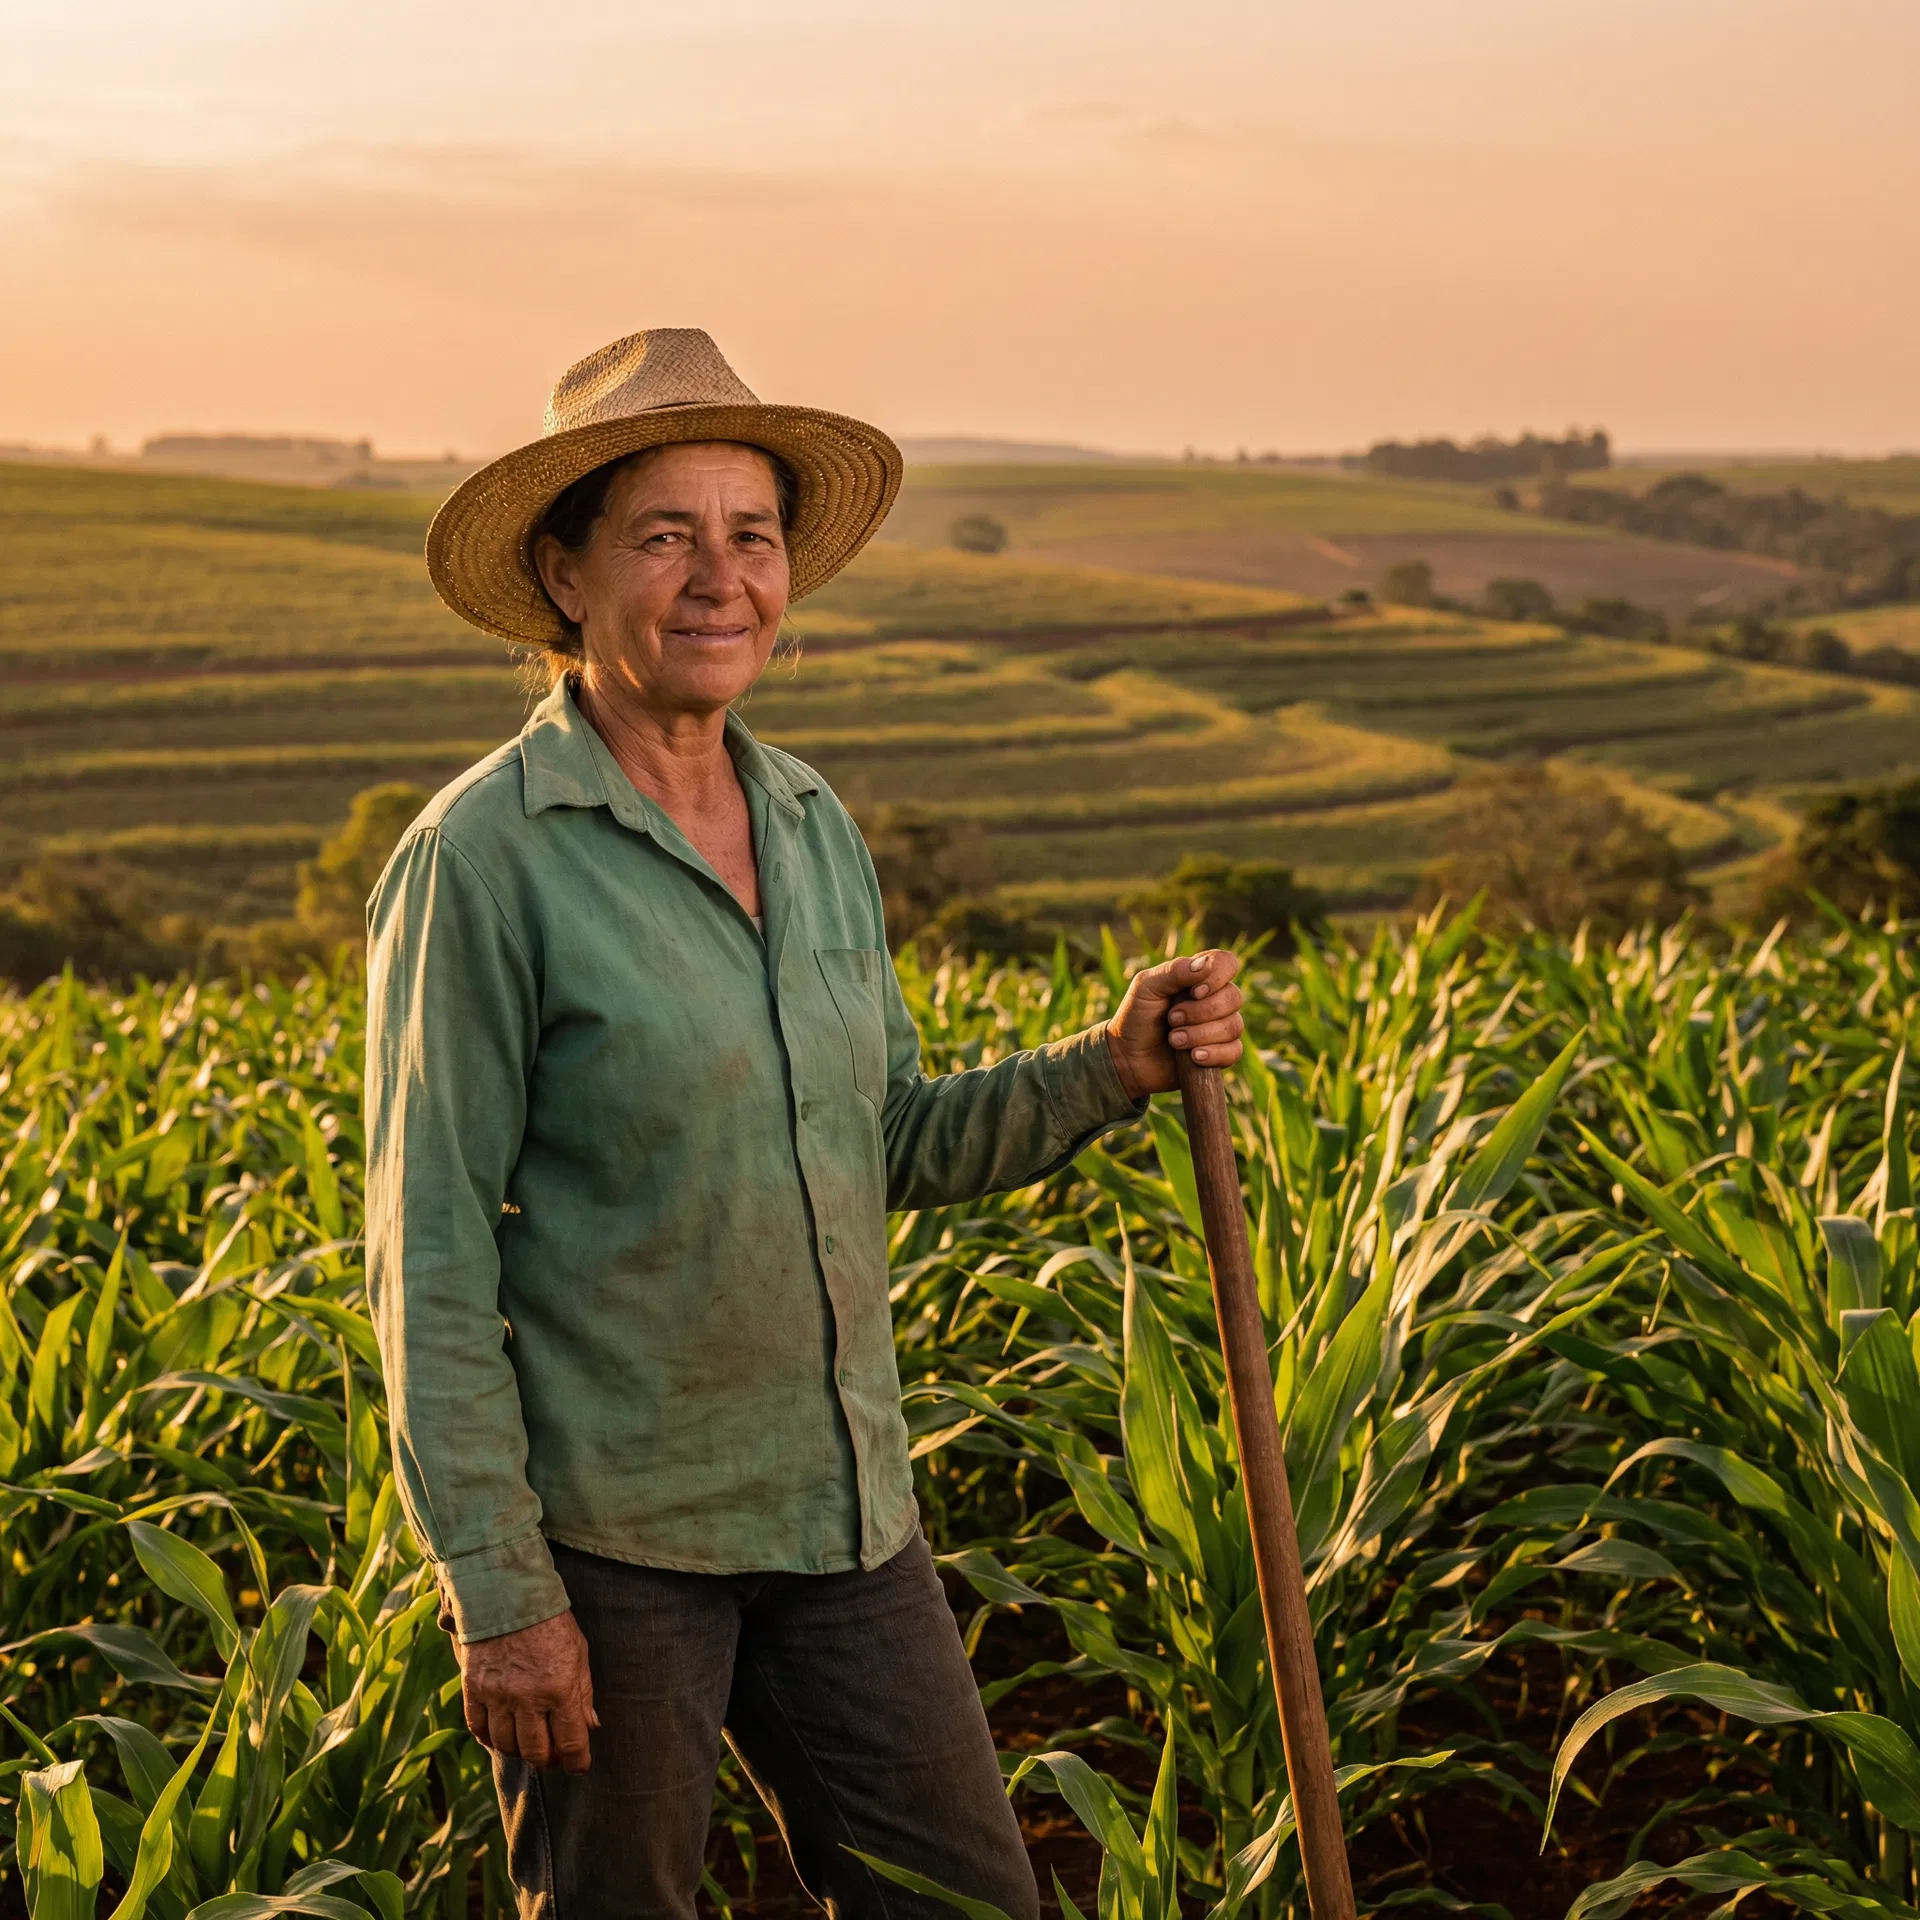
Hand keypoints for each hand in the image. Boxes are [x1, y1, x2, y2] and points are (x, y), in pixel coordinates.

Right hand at [457, 1608, 598, 1772]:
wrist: (508, 1594)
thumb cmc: (551, 1622)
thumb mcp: (578, 1652)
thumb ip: (583, 1693)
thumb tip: (591, 1726)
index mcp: (560, 1687)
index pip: (571, 1743)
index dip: (577, 1762)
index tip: (579, 1766)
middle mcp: (528, 1697)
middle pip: (536, 1752)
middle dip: (549, 1760)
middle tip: (554, 1755)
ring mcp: (498, 1695)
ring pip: (507, 1746)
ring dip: (520, 1751)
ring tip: (529, 1742)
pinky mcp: (473, 1689)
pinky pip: (479, 1730)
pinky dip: (490, 1739)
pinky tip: (501, 1736)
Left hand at [1104, 950, 1246, 1100]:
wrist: (1128, 1058)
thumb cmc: (1136, 1017)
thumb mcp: (1146, 988)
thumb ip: (1174, 971)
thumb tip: (1206, 963)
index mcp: (1198, 976)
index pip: (1227, 963)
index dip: (1218, 976)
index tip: (1195, 992)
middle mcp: (1214, 999)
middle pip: (1233, 998)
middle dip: (1200, 1012)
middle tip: (1172, 1019)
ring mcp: (1220, 1027)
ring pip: (1233, 1026)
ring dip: (1200, 1035)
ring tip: (1173, 1040)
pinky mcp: (1221, 1054)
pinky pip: (1234, 1051)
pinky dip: (1214, 1054)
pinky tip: (1194, 1056)